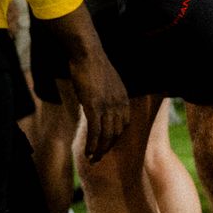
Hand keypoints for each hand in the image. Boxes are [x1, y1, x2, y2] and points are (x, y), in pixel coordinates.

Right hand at [53, 14, 128, 160]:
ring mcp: (107, 105)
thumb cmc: (94, 65)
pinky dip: (92, 143)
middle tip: (99, 158)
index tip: (108, 144)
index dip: (116, 136)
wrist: (88, 53)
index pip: (124, 124)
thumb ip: (107, 94)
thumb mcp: (106, 81)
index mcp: (124, 98)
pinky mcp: (93, 105)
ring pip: (106, 135)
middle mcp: (119, 104)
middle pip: (116, 133)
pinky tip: (87, 151)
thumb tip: (99, 101)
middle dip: (108, 147)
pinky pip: (95, 130)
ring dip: (99, 149)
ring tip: (93, 159)